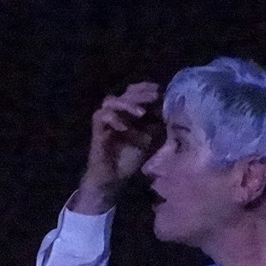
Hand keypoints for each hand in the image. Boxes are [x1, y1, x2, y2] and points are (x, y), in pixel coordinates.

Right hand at [73, 81, 161, 212]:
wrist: (112, 178)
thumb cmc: (130, 158)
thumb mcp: (149, 140)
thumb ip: (156, 126)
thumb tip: (169, 113)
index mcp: (129, 112)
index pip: (135, 92)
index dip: (146, 88)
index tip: (160, 90)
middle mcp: (117, 112)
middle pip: (126, 93)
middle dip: (141, 94)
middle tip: (155, 97)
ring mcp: (106, 119)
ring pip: (111, 101)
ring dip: (127, 104)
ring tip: (141, 113)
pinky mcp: (97, 129)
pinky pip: (101, 116)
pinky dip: (113, 119)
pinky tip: (124, 127)